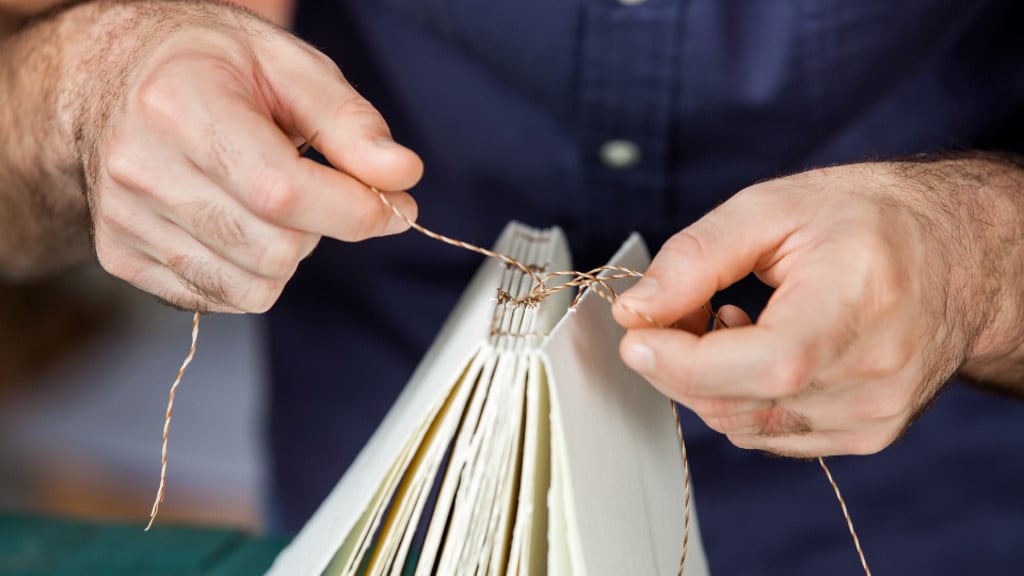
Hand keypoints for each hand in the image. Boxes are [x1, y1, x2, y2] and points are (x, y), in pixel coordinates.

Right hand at [77, 1, 421, 311]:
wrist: (111, 76)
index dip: (355, 210)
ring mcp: (124, 219)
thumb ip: (350, 123)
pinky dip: (252, 272)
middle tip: (316, 188)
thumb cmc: (208, 65)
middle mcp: (140, 169)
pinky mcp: (122, 256)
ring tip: (268, 200)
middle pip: (274, 250)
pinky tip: (238, 221)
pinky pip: (221, 299)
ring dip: (287, 253)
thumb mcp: (288, 66)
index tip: (393, 204)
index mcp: (179, 106)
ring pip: (254, 287)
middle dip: (322, 228)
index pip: (283, 193)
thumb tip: (402, 175)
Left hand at [614, 158, 1023, 456]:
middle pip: (736, 403)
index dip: (678, 360)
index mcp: (857, 308)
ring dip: (707, 379)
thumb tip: (635, 311)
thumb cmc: (870, 218)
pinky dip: (740, 396)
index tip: (635, 332)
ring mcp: (873, 417)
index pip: (759, 366)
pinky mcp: (866, 435)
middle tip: (674, 308)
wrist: (958, 253)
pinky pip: (767, 435)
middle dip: (677, 362)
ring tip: (730, 317)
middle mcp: (873, 378)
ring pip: (741, 426)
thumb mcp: (773, 207)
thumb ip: (695, 258)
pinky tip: (760, 347)